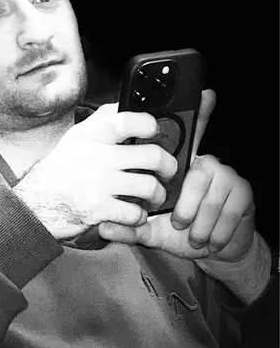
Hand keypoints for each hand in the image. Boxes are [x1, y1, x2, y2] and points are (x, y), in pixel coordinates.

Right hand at [14, 103, 177, 239]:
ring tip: (154, 196)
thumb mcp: (77, 137)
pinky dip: (139, 216)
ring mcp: (98, 184)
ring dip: (157, 194)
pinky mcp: (98, 210)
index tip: (154, 131)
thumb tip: (128, 104)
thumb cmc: (62, 168)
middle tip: (168, 171)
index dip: (148, 124)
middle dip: (168, 166)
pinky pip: (134, 213)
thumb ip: (102, 120)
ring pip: (149, 186)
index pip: (126, 120)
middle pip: (151, 156)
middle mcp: (96, 157)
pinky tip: (134, 213)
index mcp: (92, 136)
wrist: (35, 202)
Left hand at [98, 90, 255, 262]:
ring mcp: (225, 176)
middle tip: (178, 221)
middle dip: (186, 205)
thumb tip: (104, 228)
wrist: (211, 251)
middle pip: (196, 174)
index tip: (205, 95)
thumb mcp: (149, 232)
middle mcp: (203, 164)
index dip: (198, 114)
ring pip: (212, 196)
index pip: (187, 136)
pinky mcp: (243, 192)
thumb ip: (128, 229)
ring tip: (192, 234)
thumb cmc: (178, 232)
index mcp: (180, 167)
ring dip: (201, 223)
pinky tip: (211, 239)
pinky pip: (230, 210)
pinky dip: (217, 231)